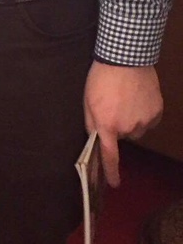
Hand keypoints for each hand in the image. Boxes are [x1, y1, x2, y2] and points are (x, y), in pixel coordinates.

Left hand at [83, 61, 162, 186]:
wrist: (126, 59)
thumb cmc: (102, 78)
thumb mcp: (88, 101)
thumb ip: (91, 123)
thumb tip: (94, 139)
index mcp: (107, 125)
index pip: (109, 156)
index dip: (111, 172)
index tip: (113, 183)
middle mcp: (127, 127)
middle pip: (123, 136)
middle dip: (117, 126)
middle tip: (114, 105)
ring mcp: (144, 120)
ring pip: (137, 129)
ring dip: (131, 119)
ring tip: (126, 99)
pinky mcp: (156, 112)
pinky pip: (148, 120)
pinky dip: (143, 113)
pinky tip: (138, 98)